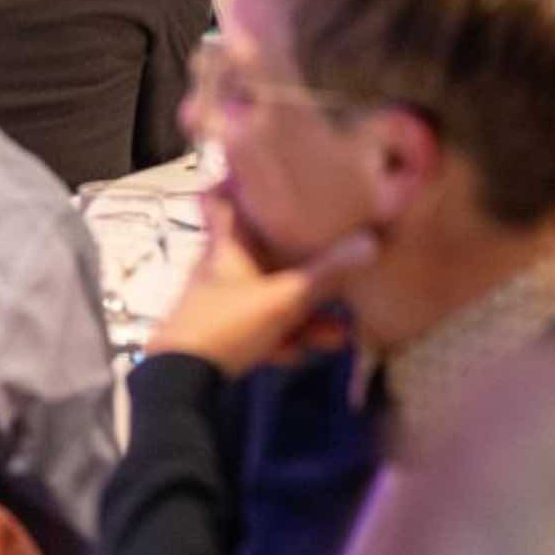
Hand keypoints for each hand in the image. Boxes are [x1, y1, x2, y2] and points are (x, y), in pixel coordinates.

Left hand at [145, 192, 373, 373]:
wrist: (182, 381)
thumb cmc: (228, 322)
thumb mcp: (283, 298)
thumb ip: (327, 274)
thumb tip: (371, 241)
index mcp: (226, 244)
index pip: (221, 199)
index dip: (238, 182)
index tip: (267, 173)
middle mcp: (221, 267)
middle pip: (262, 255)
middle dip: (302, 270)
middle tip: (338, 271)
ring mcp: (219, 303)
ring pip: (267, 298)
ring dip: (301, 316)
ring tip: (338, 334)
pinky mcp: (220, 336)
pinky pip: (258, 328)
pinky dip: (282, 338)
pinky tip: (302, 354)